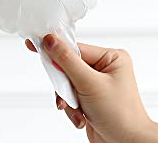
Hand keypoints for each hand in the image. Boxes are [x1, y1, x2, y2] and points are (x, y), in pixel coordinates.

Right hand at [25, 34, 151, 142]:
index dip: (57, 51)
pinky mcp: (89, 98)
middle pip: (69, 65)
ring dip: (68, 99)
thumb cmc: (121, 116)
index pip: (76, 48)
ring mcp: (96, 84)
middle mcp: (104, 68)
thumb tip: (51, 41)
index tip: (36, 44)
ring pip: (67, 83)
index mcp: (111, 57)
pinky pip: (70, 96)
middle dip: (65, 84)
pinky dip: (71, 108)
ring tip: (77, 110)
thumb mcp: (90, 83)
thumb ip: (67, 61)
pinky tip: (80, 116)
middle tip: (66, 93)